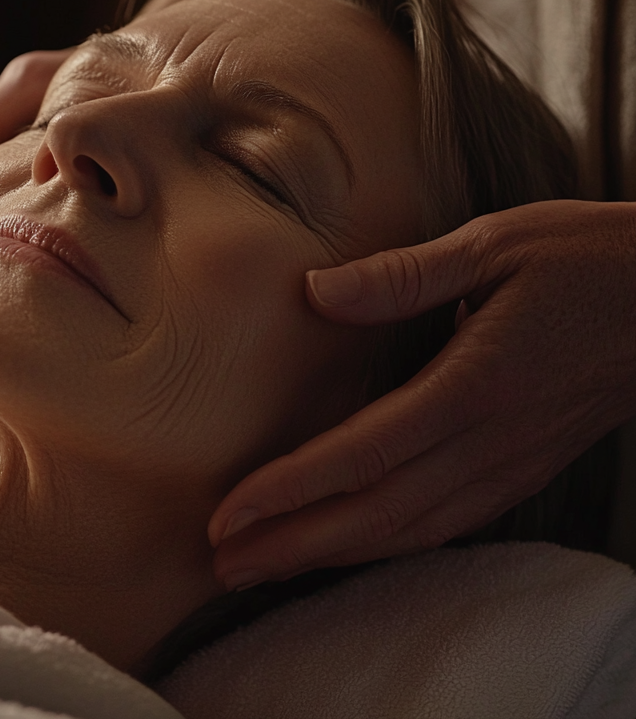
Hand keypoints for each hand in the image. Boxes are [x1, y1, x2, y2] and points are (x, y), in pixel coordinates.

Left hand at [208, 199, 635, 590]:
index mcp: (476, 384)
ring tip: (267, 566)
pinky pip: (447, 524)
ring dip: (332, 554)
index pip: (365, 454)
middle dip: (293, 544)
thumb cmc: (586, 260)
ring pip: (410, 530)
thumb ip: (402, 275)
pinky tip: (353, 547)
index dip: (291, 490)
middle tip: (224, 563)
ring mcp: (511, 463)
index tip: (229, 514)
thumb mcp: (494, 244)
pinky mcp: (523, 467)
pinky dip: (390, 545)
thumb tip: (316, 292)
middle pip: (377, 512)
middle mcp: (491, 440)